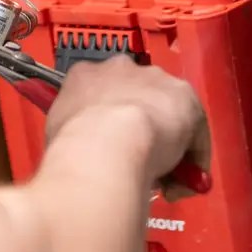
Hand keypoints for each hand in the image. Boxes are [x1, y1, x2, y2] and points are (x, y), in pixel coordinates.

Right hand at [45, 56, 209, 201]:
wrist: (107, 141)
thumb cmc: (73, 144)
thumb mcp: (58, 132)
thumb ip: (74, 130)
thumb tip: (80, 147)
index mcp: (85, 75)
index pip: (99, 92)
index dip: (107, 120)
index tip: (110, 146)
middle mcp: (121, 68)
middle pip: (136, 95)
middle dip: (140, 124)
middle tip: (138, 160)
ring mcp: (155, 78)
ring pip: (166, 110)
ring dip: (168, 140)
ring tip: (163, 179)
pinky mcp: (185, 95)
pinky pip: (193, 129)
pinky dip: (192, 156)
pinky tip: (184, 183)